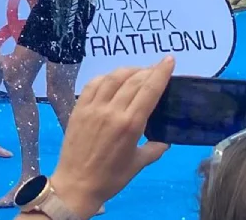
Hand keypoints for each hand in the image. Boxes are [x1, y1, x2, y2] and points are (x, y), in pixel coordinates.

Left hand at [48, 56, 175, 217]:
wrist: (76, 184)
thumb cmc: (110, 177)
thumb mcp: (138, 164)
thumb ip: (154, 149)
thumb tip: (165, 140)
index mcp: (130, 124)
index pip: (149, 90)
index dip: (160, 73)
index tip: (169, 60)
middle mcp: (111, 111)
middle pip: (132, 81)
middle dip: (147, 71)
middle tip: (156, 68)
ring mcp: (92, 107)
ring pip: (112, 78)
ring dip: (127, 71)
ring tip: (137, 71)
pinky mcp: (78, 108)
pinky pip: (93, 85)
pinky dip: (105, 77)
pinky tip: (112, 79)